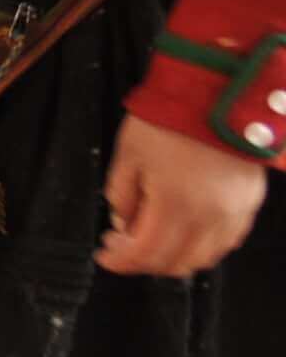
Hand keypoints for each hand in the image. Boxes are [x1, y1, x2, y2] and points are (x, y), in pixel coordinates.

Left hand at [101, 114, 267, 275]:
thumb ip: (122, 197)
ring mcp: (234, 213)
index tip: (105, 255)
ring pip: (203, 258)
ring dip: (173, 258)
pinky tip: (182, 233)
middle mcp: (210, 216)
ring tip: (150, 240)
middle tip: (122, 246)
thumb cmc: (168, 120)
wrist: (214, 94)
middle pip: (174, 263)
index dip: (120, 261)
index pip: (145, 253)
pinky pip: (226, 242)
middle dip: (142, 262)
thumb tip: (123, 223)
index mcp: (175, 205)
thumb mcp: (128, 156)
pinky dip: (201, 247)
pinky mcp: (250, 204)